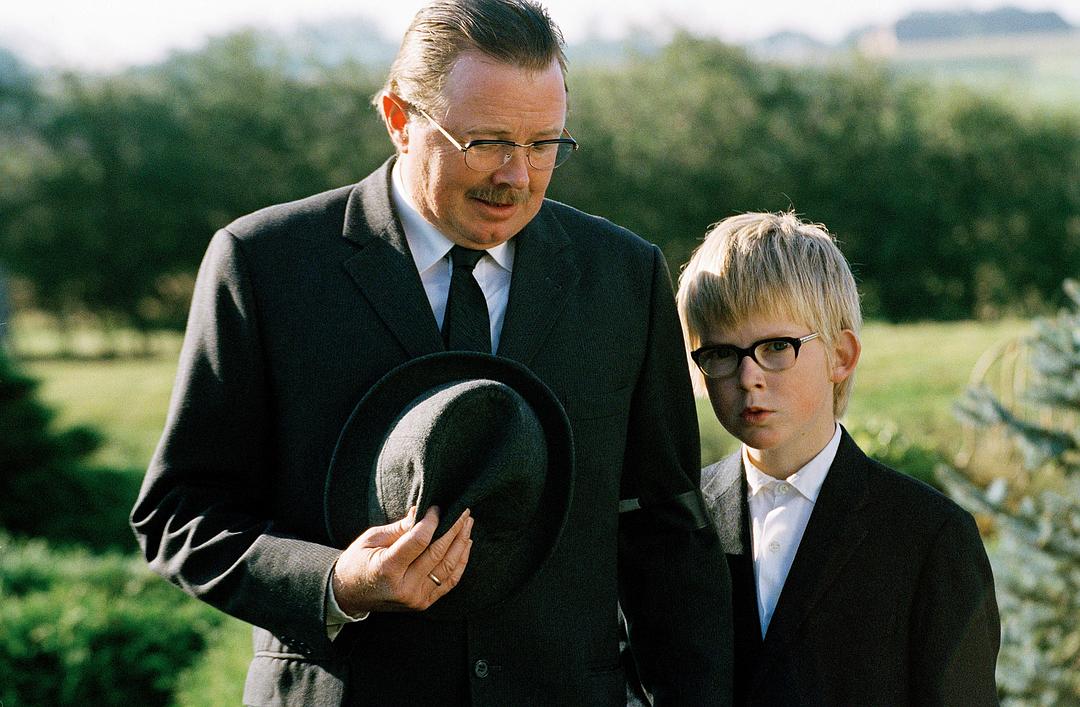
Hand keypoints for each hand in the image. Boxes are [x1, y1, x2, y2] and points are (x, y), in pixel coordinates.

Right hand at [331, 506, 473, 615]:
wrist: (349, 594)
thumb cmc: (357, 562)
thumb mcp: (371, 539)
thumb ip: (399, 528)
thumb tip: (421, 512)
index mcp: (387, 569)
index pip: (419, 541)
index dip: (432, 522)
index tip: (438, 508)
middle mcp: (404, 588)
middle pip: (437, 554)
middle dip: (453, 529)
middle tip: (463, 511)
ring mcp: (415, 599)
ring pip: (448, 568)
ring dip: (461, 543)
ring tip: (467, 524)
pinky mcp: (423, 603)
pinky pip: (449, 582)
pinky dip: (460, 562)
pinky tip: (465, 544)